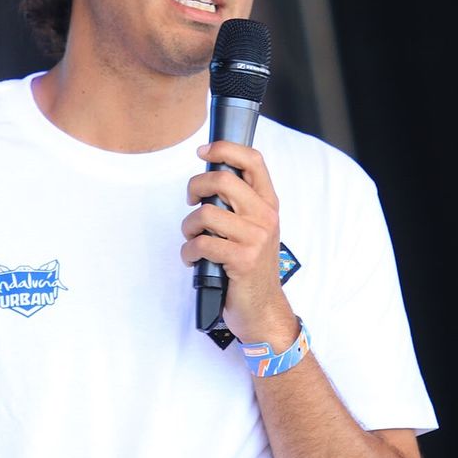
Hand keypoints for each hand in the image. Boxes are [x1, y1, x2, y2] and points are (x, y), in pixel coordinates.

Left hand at [180, 141, 295, 346]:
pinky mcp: (242, 260)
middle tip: (191, 201)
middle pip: (222, 179)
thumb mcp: (253, 229)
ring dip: (188, 227)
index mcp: (268, 204)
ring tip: (192, 239)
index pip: (253, 160)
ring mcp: (255, 238)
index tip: (203, 151)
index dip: (225, 148)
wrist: (262, 309)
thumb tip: (208, 176)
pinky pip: (201, 244)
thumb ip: (238, 203)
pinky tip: (194, 260)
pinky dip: (188, 252)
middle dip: (195, 187)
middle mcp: (265, 217)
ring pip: (205, 214)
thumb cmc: (249, 266)